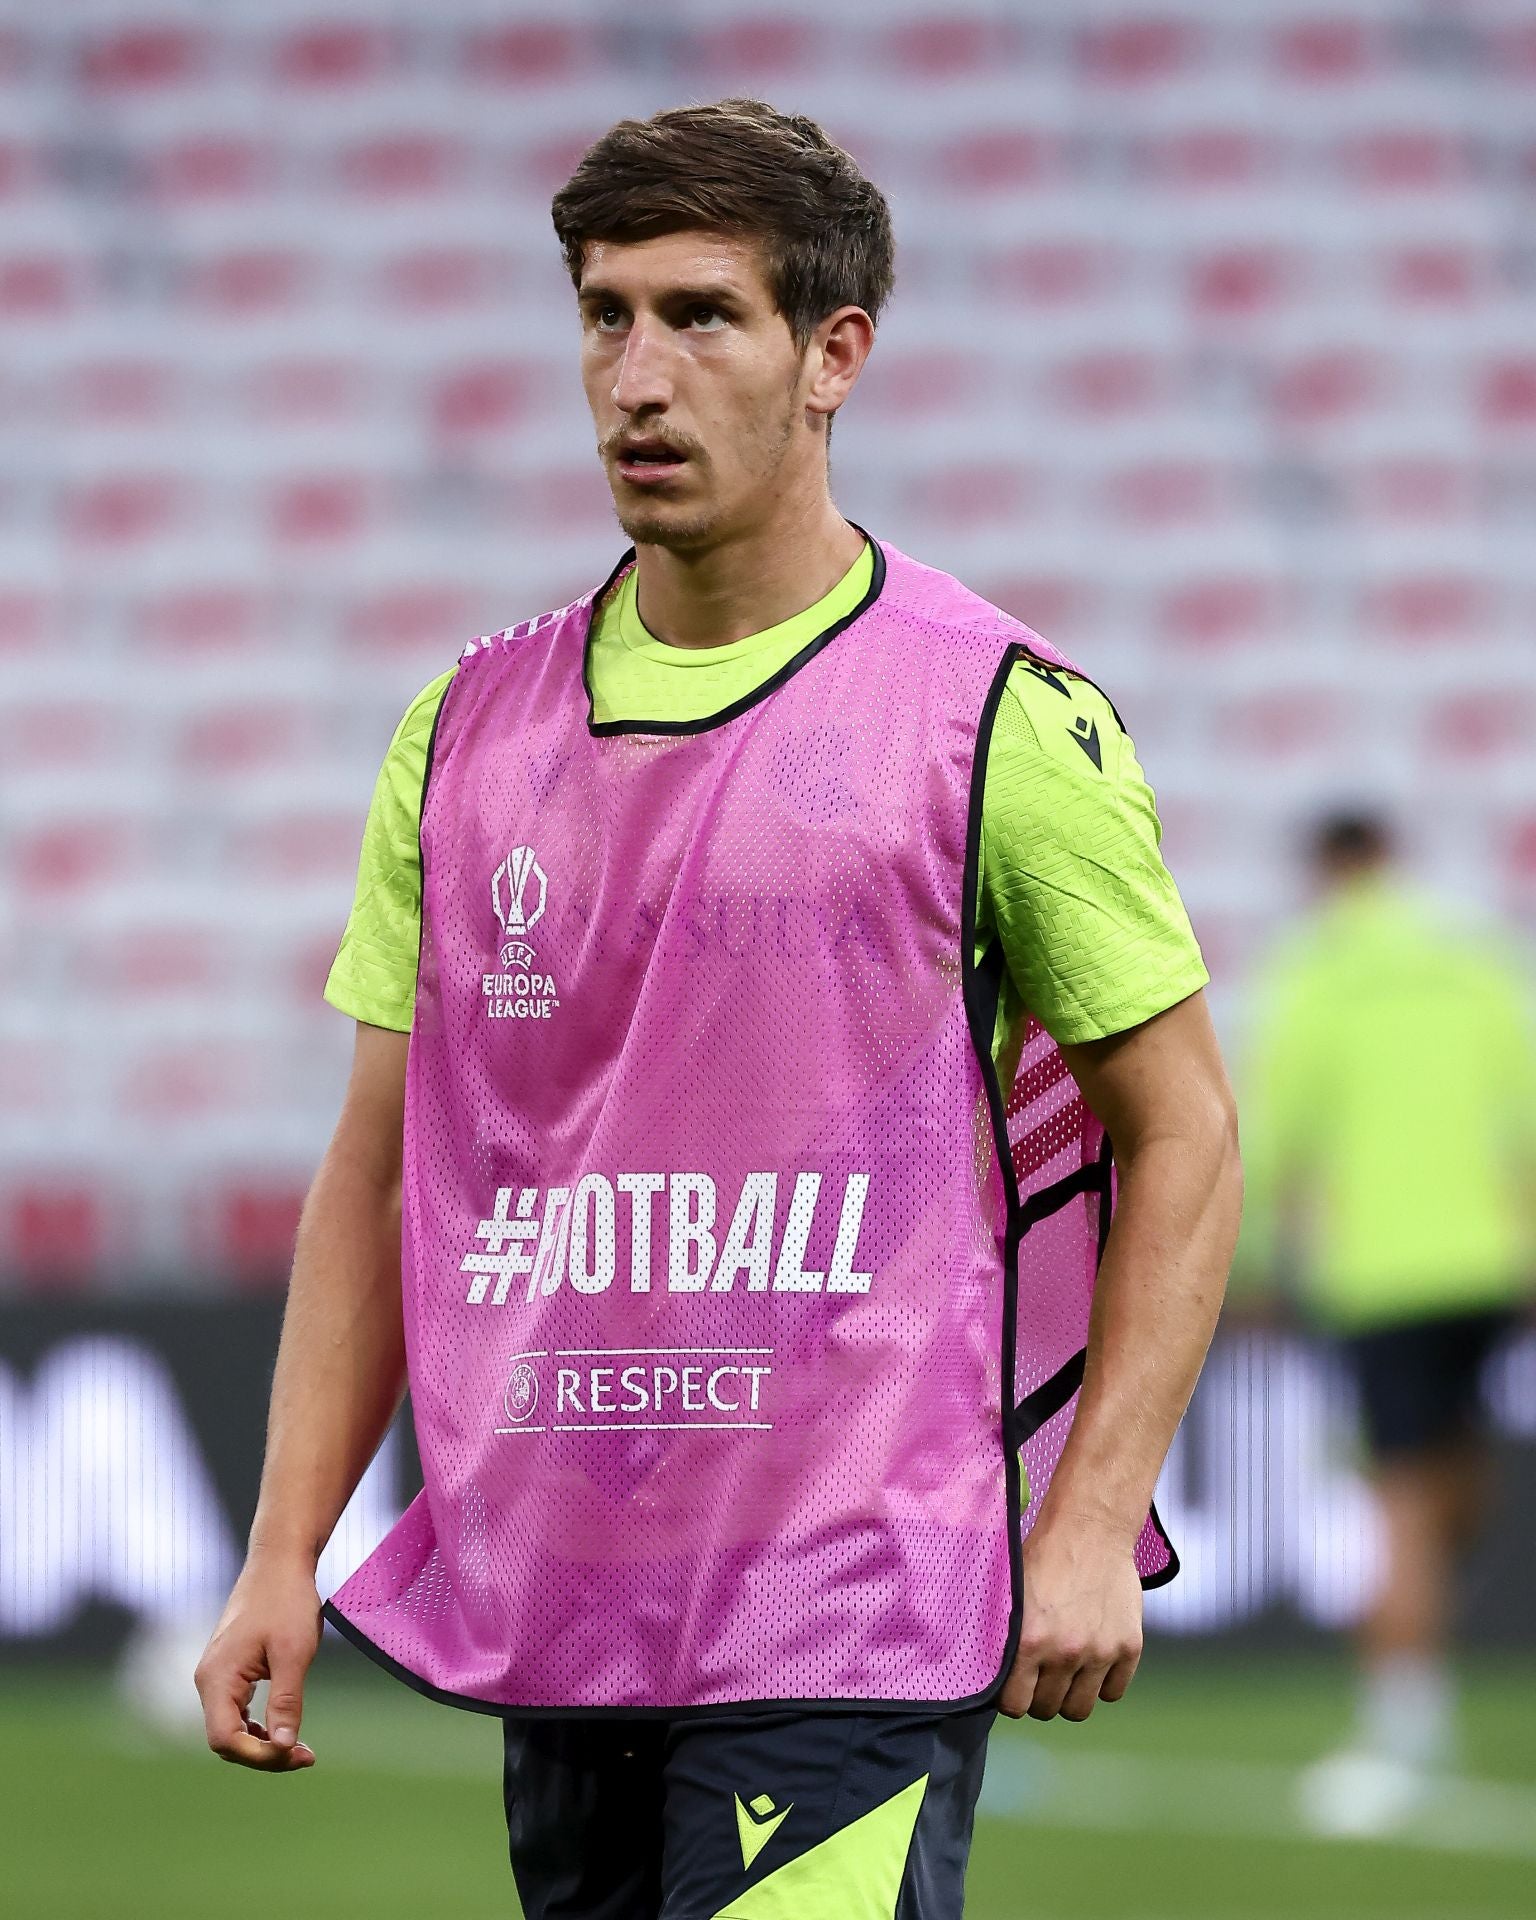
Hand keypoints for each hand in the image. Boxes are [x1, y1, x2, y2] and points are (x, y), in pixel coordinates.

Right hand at [195, 1552, 321, 1770]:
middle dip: (264, 1754)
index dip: (258, 1756)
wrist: (280, 1561)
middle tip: (307, 1756)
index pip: (224, 1739)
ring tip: (301, 1750)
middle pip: (226, 1739)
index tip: (296, 1753)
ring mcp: (217, 1675)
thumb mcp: (294, 1652)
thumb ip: (285, 1701)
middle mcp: (209, 1680)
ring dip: (263, 1743)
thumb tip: (284, 1747)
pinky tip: (285, 1728)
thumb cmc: (287, 1600)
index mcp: (216, 1678)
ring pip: (232, 1728)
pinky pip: (237, 1711)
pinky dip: (260, 1726)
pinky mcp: (230, 1670)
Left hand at [1000, 1512, 1142, 1722]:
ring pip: (1080, 1709)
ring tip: (1064, 1673)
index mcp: (1030, 1641)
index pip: (1015, 1705)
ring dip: (1069, 1696)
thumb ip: (999, 1635)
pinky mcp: (1129, 1648)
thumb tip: (983, 1671)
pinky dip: (1102, 1684)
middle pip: (1048, 1709)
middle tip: (1038, 1675)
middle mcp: (1066, 1653)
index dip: (1012, 1697)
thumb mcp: (1010, 1593)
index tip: (1014, 1685)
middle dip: (1039, 1696)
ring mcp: (1101, 1653)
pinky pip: (1114, 1693)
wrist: (1091, 1530)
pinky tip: (1092, 1662)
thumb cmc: (1044, 1556)